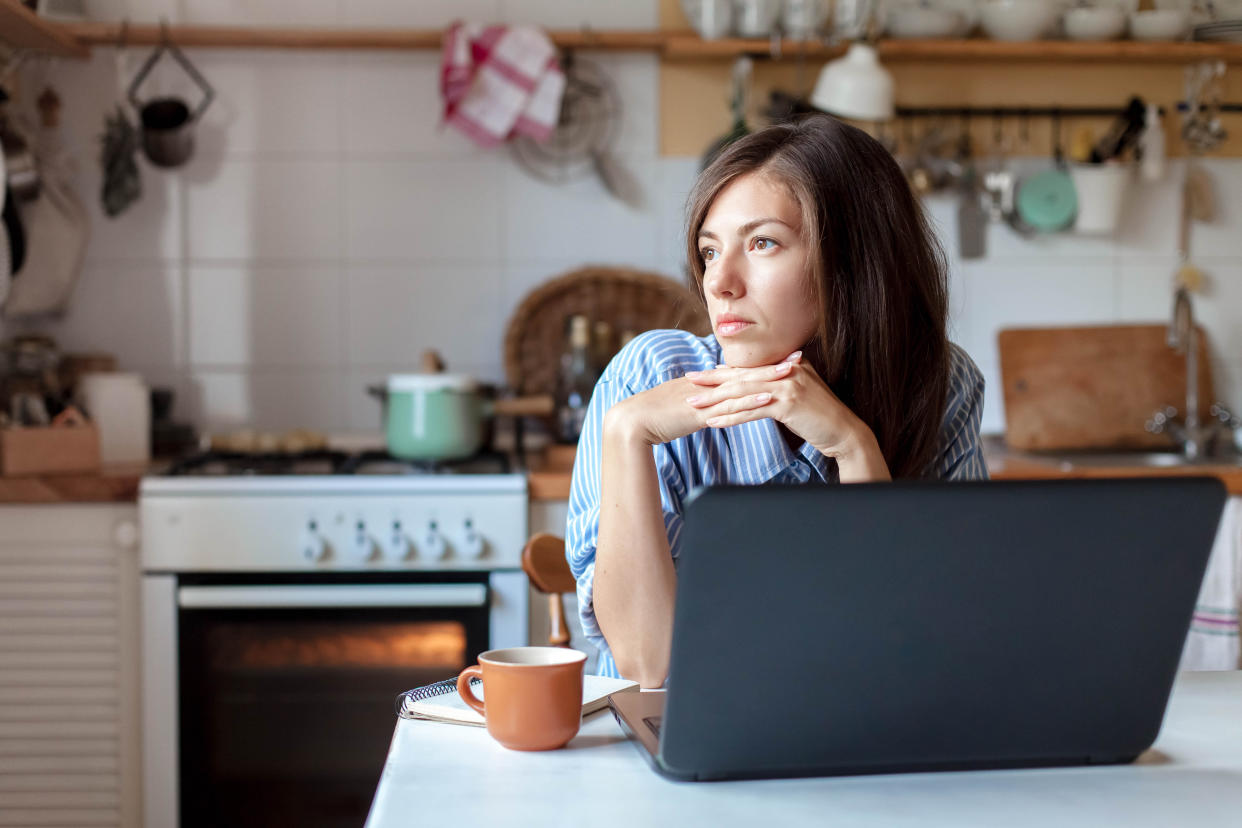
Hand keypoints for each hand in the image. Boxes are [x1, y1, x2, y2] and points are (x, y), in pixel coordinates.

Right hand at [605, 372, 777, 446]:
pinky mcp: (700, 412)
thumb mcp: (681, 407)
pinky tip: (770, 398)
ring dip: (768, 378)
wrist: (631, 422)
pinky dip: (750, 400)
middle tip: (800, 357)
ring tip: (794, 373)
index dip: (762, 365)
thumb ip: (700, 405)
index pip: (738, 371)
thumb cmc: (654, 418)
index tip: (785, 359)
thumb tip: (715, 408)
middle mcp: (706, 385)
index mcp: (703, 383)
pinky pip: (730, 405)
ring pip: (741, 385)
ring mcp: (704, 397)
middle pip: (745, 372)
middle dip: (773, 365)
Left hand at [683, 352, 884, 469]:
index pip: (749, 369)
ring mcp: (788, 386)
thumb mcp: (799, 394)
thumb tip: (753, 385)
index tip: (700, 374)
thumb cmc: (820, 417)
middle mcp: (786, 371)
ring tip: (694, 406)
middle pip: (741, 377)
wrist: (845, 433)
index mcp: (787, 365)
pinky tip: (714, 421)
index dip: (722, 372)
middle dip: (712, 382)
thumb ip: (778, 385)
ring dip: (716, 401)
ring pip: (743, 393)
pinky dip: (731, 417)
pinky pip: (752, 411)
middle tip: (689, 383)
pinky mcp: (788, 404)